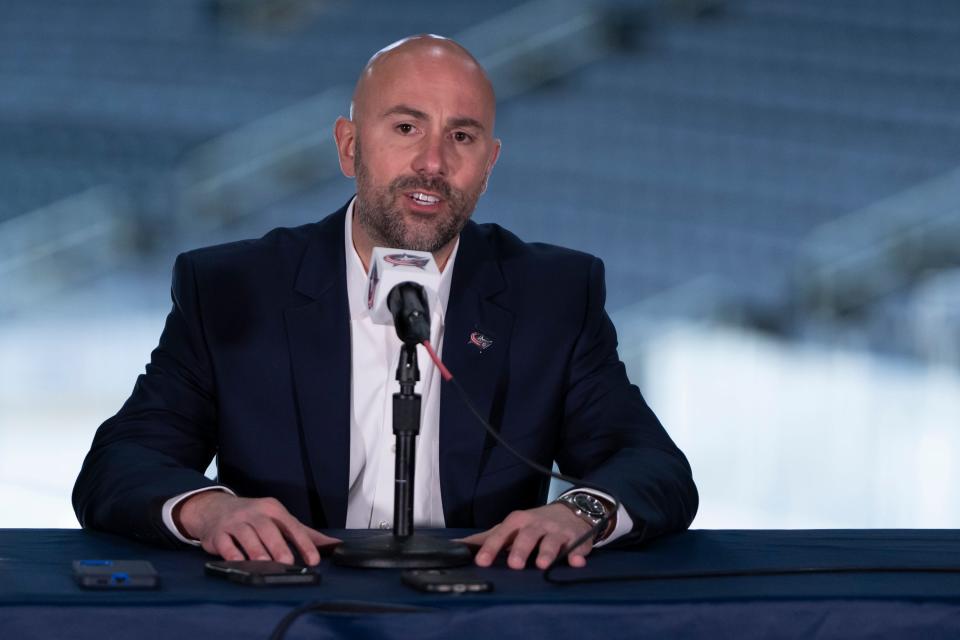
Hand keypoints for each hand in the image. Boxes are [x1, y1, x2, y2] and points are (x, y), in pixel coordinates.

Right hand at [175, 491, 339, 565]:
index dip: (304, 543)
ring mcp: (235, 522)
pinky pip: (225, 543)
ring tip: (264, 564)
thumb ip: (305, 533)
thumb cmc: (254, 517)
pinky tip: (239, 562)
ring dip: (256, 550)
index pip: (292, 526)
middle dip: (278, 546)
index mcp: (273, 510)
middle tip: (287, 563)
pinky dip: (232, 553)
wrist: (215, 508)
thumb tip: (334, 544)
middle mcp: (255, 513)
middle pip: (268, 529)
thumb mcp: (279, 520)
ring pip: (247, 535)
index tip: (314, 559)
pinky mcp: (218, 534)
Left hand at [459, 503, 593, 569]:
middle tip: (514, 564)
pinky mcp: (576, 539)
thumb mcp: (510, 527)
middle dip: (521, 549)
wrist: (570, 511)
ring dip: (547, 551)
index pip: (501, 534)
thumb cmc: (534, 524)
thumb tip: (455, 546)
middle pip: (527, 536)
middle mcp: (536, 525)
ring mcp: (557, 531)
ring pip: (551, 541)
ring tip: (542, 564)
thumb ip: (485, 539)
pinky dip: (577, 553)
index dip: (491, 548)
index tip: (481, 562)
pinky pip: (577, 546)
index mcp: (517, 522)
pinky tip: (577, 561)